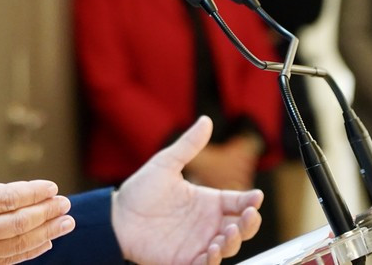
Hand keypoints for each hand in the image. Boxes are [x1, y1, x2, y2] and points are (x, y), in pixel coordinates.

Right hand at [0, 116, 74, 263]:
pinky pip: (4, 261)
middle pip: (17, 223)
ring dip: (46, 233)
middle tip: (66, 204)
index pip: (6, 199)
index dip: (33, 193)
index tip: (52, 187)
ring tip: (66, 223)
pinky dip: (28, 252)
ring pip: (16, 245)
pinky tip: (45, 243)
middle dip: (46, 213)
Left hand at [113, 117, 263, 264]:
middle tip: (248, 216)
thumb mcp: (166, 163)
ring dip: (233, 242)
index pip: (239, 202)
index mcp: (208, 201)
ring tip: (227, 234)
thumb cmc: (140, 191)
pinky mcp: (186, 260)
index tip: (256, 197)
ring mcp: (198, 243)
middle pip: (241, 227)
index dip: (251, 201)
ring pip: (228, 247)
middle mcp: (207, 224)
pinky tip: (212, 251)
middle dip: (250, 224)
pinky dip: (213, 261)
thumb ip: (188, 145)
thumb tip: (205, 120)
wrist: (116, 217)